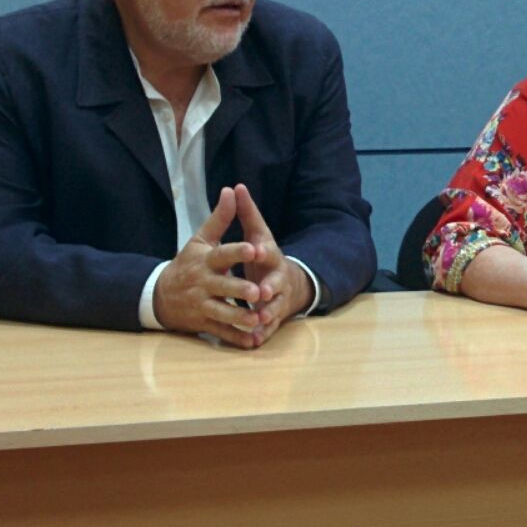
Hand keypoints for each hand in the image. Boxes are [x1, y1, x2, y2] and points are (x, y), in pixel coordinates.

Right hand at [153, 186, 266, 346]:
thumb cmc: (188, 263)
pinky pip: (220, 332)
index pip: (222, 254)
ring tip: (257, 319)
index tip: (255, 249)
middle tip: (257, 291)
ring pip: (222, 313)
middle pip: (222, 287)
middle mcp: (203, 283)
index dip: (238, 252)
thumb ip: (220, 218)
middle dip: (239, 291)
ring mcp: (202, 305)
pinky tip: (251, 341)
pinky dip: (235, 338)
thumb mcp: (200, 240)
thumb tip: (231, 189)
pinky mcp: (203, 323)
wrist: (160, 294)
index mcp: (205, 261)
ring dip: (239, 317)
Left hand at [233, 183, 314, 346]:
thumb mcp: (259, 233)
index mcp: (270, 258)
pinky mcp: (273, 317)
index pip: (268, 253)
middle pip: (276, 283)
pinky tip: (253, 340)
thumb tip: (237, 186)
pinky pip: (268, 327)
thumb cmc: (266, 256)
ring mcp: (277, 300)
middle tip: (261, 292)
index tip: (256, 250)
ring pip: (274, 308)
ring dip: (268, 314)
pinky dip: (262, 334)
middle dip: (270, 288)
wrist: (290, 283)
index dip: (262, 252)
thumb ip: (247, 213)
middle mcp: (276, 279)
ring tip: (259, 319)